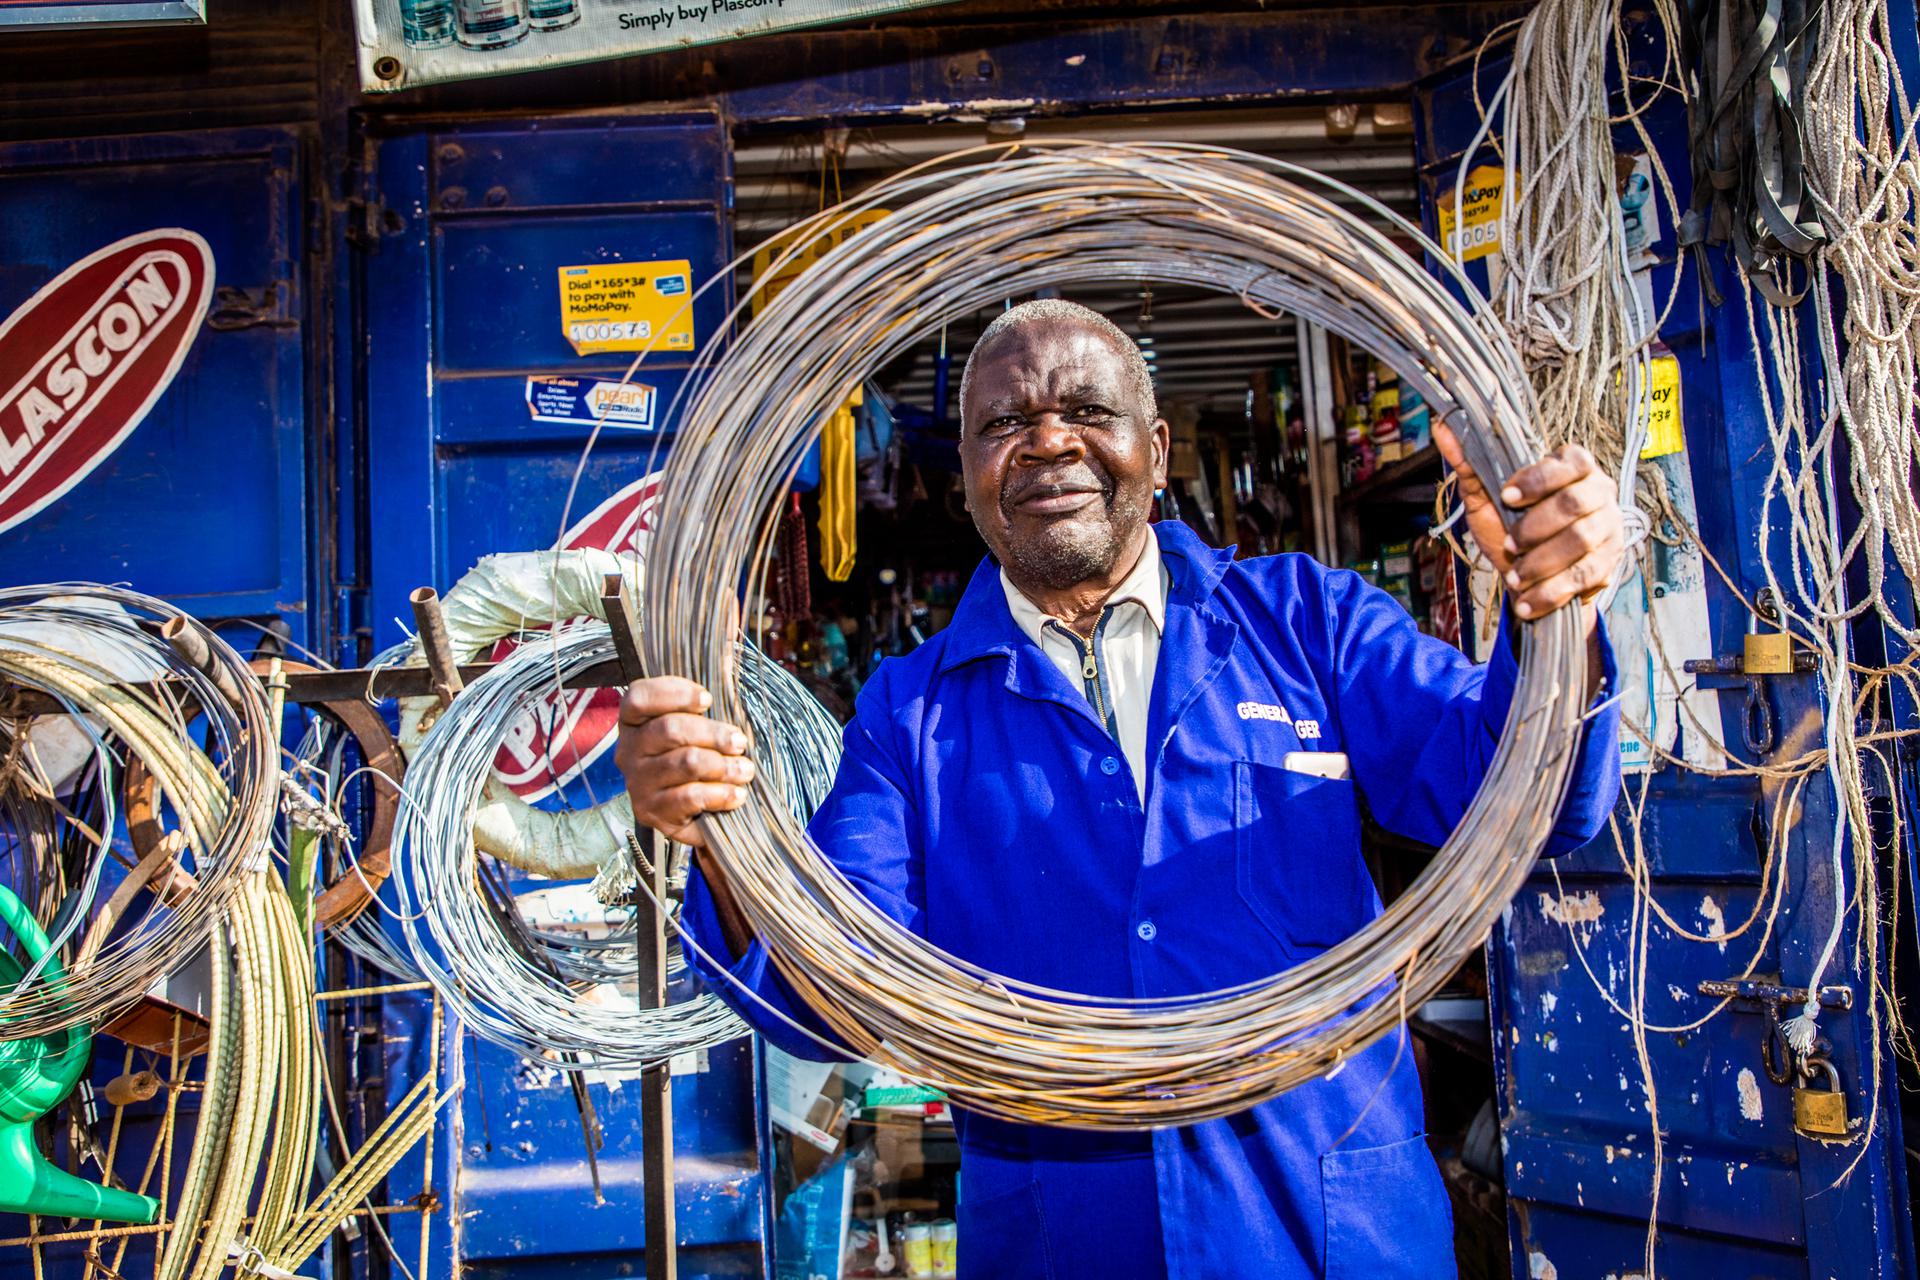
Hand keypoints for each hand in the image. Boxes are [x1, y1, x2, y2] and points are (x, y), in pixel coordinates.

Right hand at [615, 676, 754, 848]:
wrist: (695, 810)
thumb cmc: (699, 753)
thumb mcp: (701, 717)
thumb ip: (711, 676)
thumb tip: (730, 627)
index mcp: (634, 721)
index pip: (639, 697)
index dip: (675, 694)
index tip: (708, 699)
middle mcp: (628, 750)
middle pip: (670, 729)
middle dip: (714, 733)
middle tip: (739, 742)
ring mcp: (638, 782)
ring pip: (685, 763)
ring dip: (724, 766)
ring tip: (745, 770)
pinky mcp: (651, 812)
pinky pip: (689, 798)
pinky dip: (719, 794)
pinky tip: (736, 794)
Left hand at [1433, 423, 1622, 619]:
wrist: (1532, 575)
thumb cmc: (1511, 525)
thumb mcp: (1487, 497)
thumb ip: (1469, 465)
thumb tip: (1442, 427)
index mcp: (1574, 466)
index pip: (1567, 463)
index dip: (1537, 480)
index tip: (1506, 496)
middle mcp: (1599, 491)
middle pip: (1574, 503)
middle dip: (1536, 527)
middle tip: (1510, 545)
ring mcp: (1609, 527)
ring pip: (1581, 541)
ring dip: (1542, 562)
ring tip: (1515, 577)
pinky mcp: (1610, 562)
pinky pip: (1584, 576)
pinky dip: (1551, 592)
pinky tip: (1527, 601)